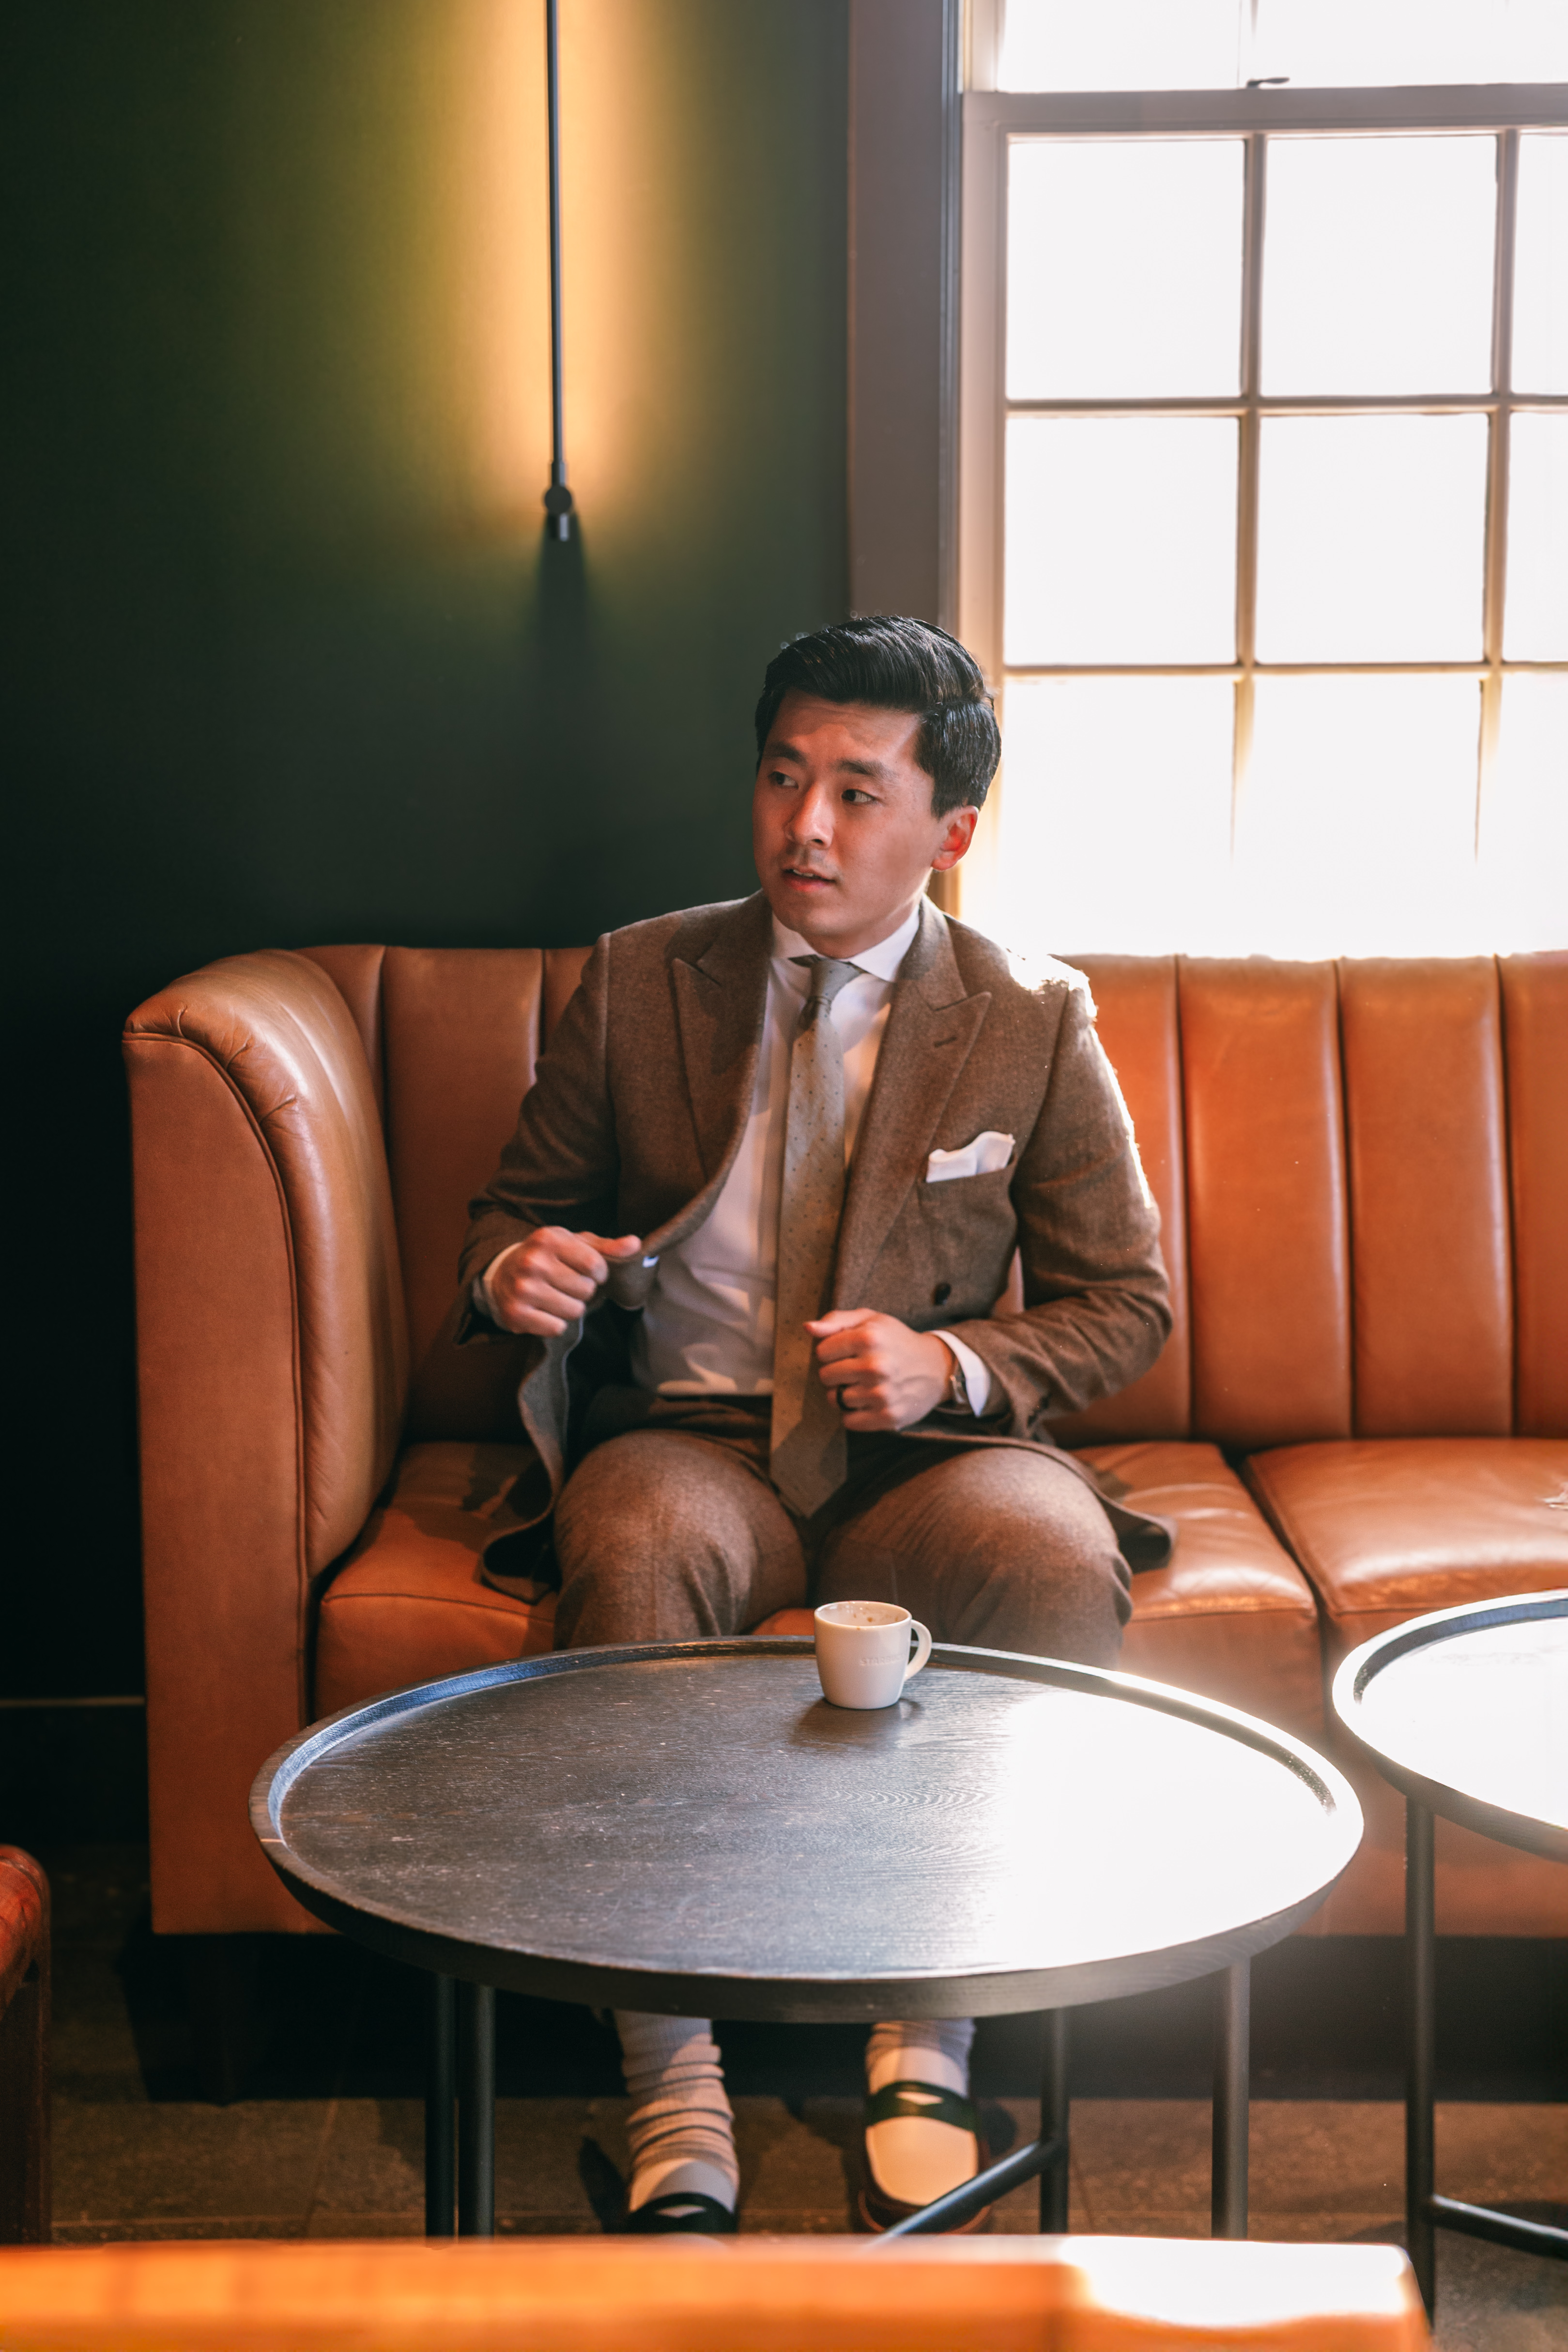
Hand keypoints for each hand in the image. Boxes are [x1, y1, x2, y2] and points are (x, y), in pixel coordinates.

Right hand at [484, 1227, 642, 1336]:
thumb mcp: (575, 1244)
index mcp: (549, 1239)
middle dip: (584, 1290)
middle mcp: (533, 1262)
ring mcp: (522, 1289)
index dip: (600, 1273)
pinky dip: (556, 1323)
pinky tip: (545, 1310)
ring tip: (557, 1296)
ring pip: (574, 1311)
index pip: (595, 1265)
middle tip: (568, 1284)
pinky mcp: (516, 1314)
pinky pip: (557, 1328)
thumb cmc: (549, 1256)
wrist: (503, 1273)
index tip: (591, 1272)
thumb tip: (636, 1244)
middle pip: (586, 1290)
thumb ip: (607, 1246)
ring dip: (572, 1307)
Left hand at [806, 1309, 953, 1431]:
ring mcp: (882, 1394)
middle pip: (826, 1376)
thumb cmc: (896, 1341)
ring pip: (835, 1399)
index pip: (822, 1352)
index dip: (832, 1351)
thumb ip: (836, 1320)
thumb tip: (808, 1328)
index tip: (848, 1351)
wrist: (936, 1368)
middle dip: (837, 1372)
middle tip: (857, 1369)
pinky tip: (869, 1401)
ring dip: (845, 1394)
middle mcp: (875, 1366)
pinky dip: (854, 1414)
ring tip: (865, 1384)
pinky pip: (849, 1421)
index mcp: (869, 1338)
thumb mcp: (870, 1320)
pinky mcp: (887, 1416)